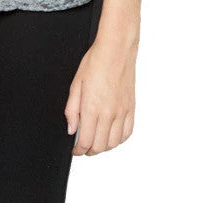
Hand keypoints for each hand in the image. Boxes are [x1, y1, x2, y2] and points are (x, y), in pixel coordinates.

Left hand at [64, 33, 136, 154]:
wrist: (116, 51)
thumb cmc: (96, 62)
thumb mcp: (75, 85)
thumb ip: (71, 110)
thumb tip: (71, 129)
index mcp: (92, 108)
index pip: (85, 141)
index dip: (78, 150)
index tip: (75, 150)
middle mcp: (109, 113)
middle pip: (100, 146)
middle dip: (89, 151)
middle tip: (83, 147)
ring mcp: (122, 111)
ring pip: (114, 143)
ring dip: (104, 147)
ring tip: (96, 143)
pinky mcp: (131, 108)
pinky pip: (127, 132)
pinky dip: (119, 139)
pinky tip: (112, 136)